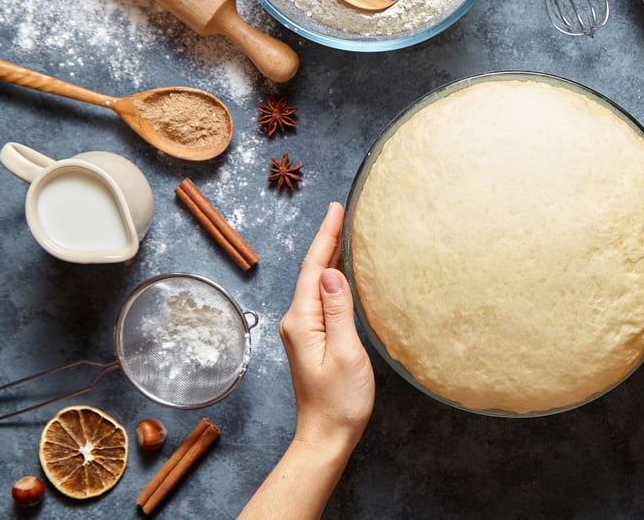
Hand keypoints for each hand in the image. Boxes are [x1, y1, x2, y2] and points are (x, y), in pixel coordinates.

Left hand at [241, 203, 374, 518]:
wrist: (327, 435)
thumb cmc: (340, 401)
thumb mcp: (346, 352)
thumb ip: (339, 310)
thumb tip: (332, 273)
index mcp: (303, 321)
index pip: (315, 268)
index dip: (326, 236)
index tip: (334, 209)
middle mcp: (297, 321)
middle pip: (313, 271)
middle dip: (327, 239)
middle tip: (340, 211)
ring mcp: (302, 330)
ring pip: (316, 283)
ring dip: (328, 256)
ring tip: (342, 231)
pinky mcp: (311, 338)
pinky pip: (320, 297)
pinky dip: (330, 277)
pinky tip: (339, 271)